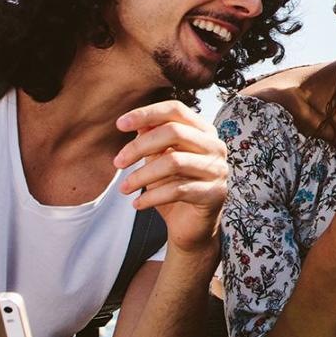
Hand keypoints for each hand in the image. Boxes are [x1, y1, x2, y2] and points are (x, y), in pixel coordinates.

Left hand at [114, 101, 230, 258]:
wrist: (191, 226)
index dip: (147, 113)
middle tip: (118, 162)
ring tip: (124, 189)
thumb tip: (136, 122)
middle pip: (174, 132)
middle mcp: (215, 146)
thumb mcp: (158, 160)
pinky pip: (177, 190)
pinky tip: (137, 204)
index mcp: (203, 131)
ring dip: (142, 176)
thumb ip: (152, 140)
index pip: (176, 110)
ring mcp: (218, 169)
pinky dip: (152, 197)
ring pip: (174, 162)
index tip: (119, 124)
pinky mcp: (215, 193)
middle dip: (139, 146)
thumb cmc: (173, 188)